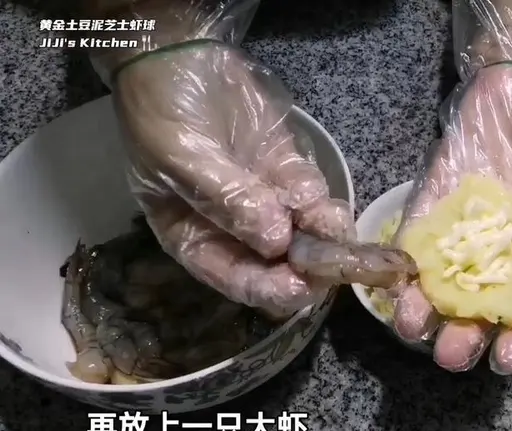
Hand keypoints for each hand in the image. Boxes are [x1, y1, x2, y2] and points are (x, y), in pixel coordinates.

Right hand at [112, 42, 354, 318]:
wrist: (176, 53)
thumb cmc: (162, 112)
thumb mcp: (183, 158)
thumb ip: (228, 201)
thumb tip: (274, 242)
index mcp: (193, 237)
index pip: (234, 278)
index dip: (268, 289)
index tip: (301, 287)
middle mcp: (232, 229)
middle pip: (276, 266)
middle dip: (307, 270)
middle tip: (335, 264)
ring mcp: (264, 200)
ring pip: (302, 236)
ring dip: (325, 243)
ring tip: (340, 240)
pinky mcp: (287, 173)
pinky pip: (312, 201)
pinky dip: (326, 211)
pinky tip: (335, 214)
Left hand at [390, 63, 511, 373]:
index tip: (505, 361)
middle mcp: (497, 247)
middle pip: (479, 304)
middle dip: (464, 334)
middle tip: (450, 356)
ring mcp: (460, 226)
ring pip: (441, 281)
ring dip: (424, 308)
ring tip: (412, 326)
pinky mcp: (431, 203)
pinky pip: (415, 240)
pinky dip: (402, 264)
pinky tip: (391, 285)